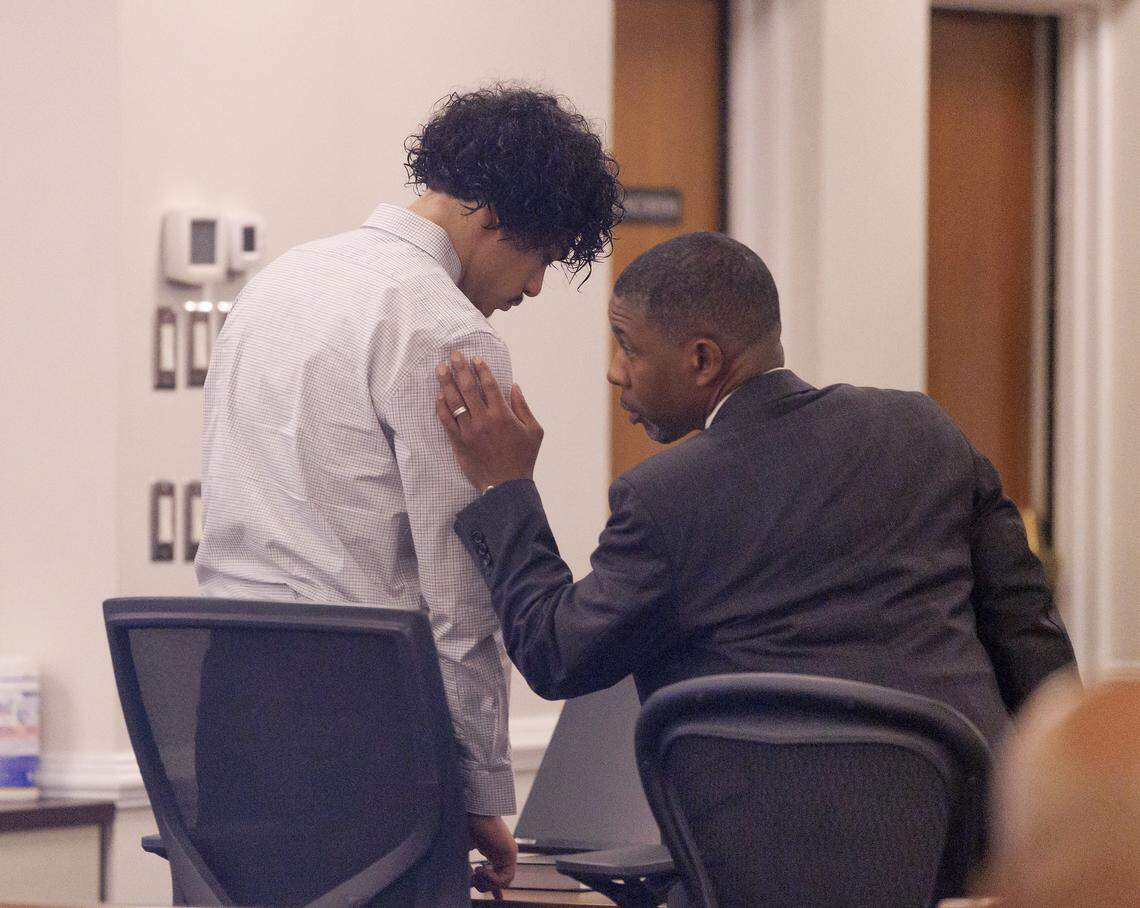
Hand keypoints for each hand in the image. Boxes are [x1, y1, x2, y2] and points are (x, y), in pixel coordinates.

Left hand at [436, 352, 543, 492]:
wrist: (506, 486)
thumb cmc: (523, 458)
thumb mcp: (534, 432)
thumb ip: (523, 407)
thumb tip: (514, 387)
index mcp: (503, 415)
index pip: (489, 385)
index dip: (482, 369)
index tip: (475, 358)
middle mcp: (484, 420)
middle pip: (468, 388)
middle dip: (460, 369)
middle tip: (453, 356)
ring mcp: (469, 432)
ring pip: (454, 402)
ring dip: (446, 383)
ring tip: (440, 369)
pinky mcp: (459, 443)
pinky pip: (446, 421)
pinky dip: (441, 408)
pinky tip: (438, 396)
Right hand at [468, 813, 517, 896]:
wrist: (470, 812)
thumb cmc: (464, 826)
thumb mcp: (464, 850)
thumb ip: (466, 865)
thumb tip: (467, 881)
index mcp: (493, 850)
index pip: (499, 873)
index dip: (494, 887)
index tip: (496, 899)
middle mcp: (503, 852)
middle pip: (501, 881)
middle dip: (484, 885)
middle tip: (472, 878)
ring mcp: (508, 852)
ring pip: (504, 882)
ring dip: (487, 882)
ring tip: (476, 872)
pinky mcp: (510, 852)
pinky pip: (505, 878)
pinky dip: (492, 879)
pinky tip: (480, 869)